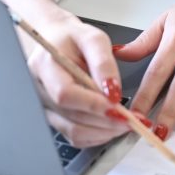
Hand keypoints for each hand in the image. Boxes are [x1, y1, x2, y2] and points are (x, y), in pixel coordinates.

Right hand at [23, 9, 138, 147]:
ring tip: (128, 123)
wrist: (57, 41)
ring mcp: (46, 107)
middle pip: (72, 117)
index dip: (93, 104)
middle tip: (134, 120)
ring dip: (105, 132)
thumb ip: (104, 63)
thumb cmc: (74, 39)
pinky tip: (113, 125)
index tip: (119, 107)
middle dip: (106, 121)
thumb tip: (113, 91)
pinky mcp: (54, 118)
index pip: (65, 94)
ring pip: (74, 131)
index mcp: (45, 66)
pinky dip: (98, 135)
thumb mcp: (94, 38)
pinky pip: (75, 136)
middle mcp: (40, 90)